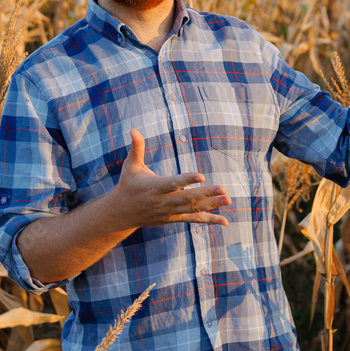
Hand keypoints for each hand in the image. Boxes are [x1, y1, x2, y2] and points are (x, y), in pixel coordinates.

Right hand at [107, 129, 230, 229]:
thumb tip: (133, 130)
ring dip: (212, 205)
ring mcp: (170, 212)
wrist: (122, 213)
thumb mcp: (130, 166)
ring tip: (228, 199)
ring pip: (193, 210)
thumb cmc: (128, 184)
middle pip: (187, 198)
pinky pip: (194, 220)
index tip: (201, 176)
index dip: (186, 180)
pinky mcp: (174, 219)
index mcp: (155, 187)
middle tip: (224, 189)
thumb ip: (136, 148)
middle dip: (206, 194)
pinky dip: (209, 220)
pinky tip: (224, 220)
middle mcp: (164, 201)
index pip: (172, 183)